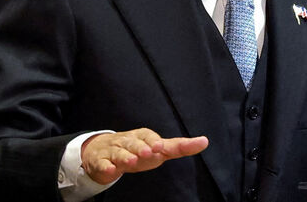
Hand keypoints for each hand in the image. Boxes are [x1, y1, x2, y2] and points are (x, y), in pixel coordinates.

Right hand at [80, 128, 208, 184]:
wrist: (101, 151)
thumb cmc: (136, 150)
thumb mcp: (157, 149)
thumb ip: (179, 147)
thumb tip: (204, 141)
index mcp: (143, 137)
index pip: (150, 136)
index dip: (155, 141)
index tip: (161, 146)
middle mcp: (129, 141)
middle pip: (135, 143)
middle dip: (141, 146)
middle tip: (149, 152)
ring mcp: (114, 151)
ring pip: (120, 153)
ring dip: (125, 156)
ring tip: (131, 160)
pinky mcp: (101, 161)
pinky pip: (103, 164)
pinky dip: (106, 166)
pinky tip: (111, 169)